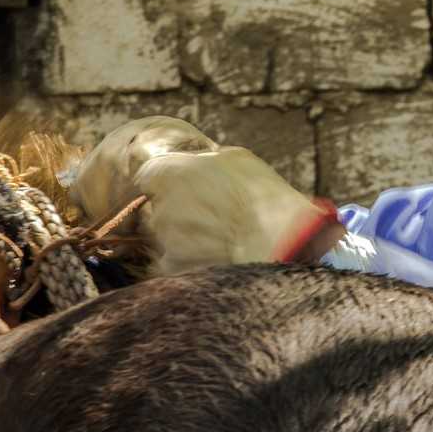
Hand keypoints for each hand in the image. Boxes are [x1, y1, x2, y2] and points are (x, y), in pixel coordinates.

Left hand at [71, 117, 344, 275]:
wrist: (284, 244)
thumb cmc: (264, 197)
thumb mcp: (237, 160)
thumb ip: (204, 161)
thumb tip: (194, 163)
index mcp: (170, 173)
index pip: (148, 177)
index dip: (166, 185)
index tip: (184, 191)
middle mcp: (160, 206)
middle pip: (156, 211)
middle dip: (175, 215)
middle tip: (209, 220)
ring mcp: (164, 242)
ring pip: (163, 241)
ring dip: (182, 242)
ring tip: (218, 243)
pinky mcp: (172, 271)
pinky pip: (170, 267)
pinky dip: (187, 267)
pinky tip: (214, 262)